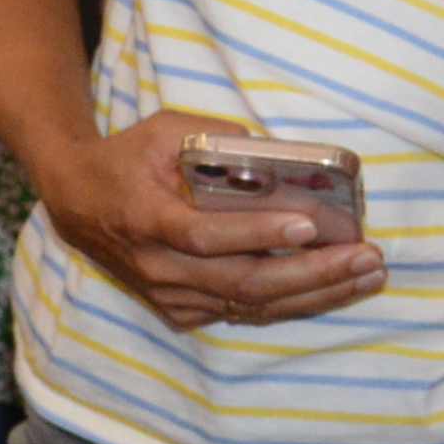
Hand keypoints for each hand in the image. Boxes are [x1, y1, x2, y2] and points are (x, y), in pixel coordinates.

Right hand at [28, 107, 383, 330]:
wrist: (75, 204)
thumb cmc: (124, 160)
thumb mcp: (160, 130)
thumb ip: (213, 136)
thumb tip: (276, 153)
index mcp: (146, 220)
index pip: (207, 238)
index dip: (258, 236)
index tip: (307, 227)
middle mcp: (159, 268)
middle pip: (243, 283)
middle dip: (313, 273)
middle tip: (366, 257)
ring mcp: (171, 296)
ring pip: (252, 306)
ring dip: (317, 294)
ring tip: (368, 275)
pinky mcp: (183, 312)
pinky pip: (246, 313)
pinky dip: (294, 303)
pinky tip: (336, 288)